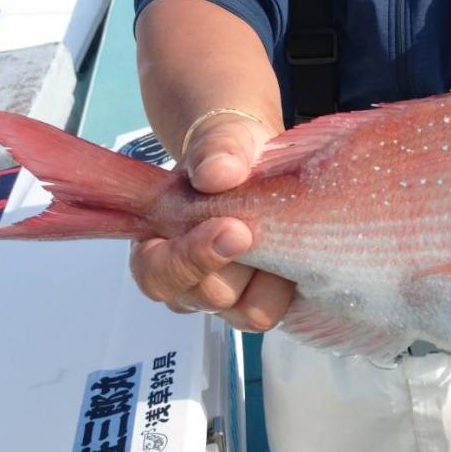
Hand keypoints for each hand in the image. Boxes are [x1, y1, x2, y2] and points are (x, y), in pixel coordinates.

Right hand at [128, 112, 295, 330]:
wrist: (257, 163)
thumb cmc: (228, 156)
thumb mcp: (221, 140)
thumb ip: (215, 151)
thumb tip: (215, 173)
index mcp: (155, 245)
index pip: (157, 273)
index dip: (192, 258)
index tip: (232, 228)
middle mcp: (184, 280)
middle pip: (206, 297)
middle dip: (240, 264)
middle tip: (262, 227)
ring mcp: (224, 296)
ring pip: (246, 312)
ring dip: (269, 276)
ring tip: (280, 233)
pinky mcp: (259, 301)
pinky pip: (276, 310)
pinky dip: (289, 285)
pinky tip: (295, 250)